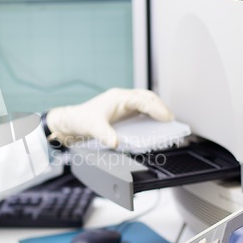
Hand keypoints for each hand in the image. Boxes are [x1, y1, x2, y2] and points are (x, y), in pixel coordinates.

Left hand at [45, 88, 172, 147]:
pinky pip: (142, 113)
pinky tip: (154, 130)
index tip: (166, 117)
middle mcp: (123, 100)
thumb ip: (104, 134)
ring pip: (146, 105)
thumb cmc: (81, 120)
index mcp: (118, 98)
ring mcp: (124, 106)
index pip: (142, 99)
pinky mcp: (124, 114)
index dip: (156, 108)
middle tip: (171, 122)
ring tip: (167, 126)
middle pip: (148, 99)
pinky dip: (150, 119)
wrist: (72, 122)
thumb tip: (115, 143)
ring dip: (157, 113)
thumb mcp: (91, 127)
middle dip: (161, 108)